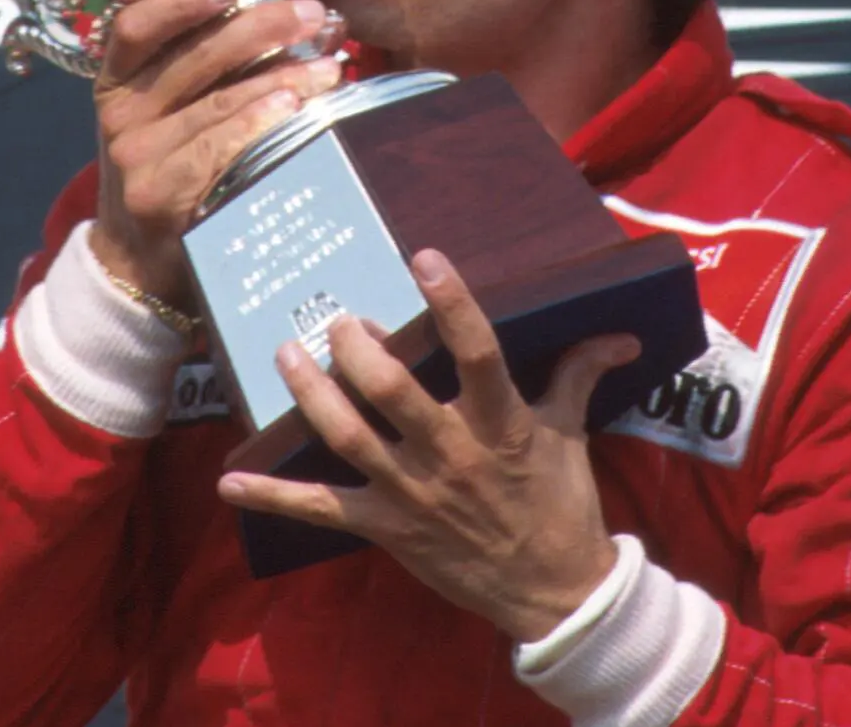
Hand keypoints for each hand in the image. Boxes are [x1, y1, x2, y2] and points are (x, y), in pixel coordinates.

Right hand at [89, 0, 343, 311]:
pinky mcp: (162, 196)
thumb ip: (197, 67)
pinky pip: (219, 149)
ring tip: (331, 63)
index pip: (135, 25)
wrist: (138, 263)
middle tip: (314, 13)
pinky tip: (298, 109)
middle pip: (192, 56)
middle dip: (261, 26)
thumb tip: (277, 9)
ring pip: (217, 102)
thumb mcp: (162, 114)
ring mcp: (137, 158)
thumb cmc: (168, 170)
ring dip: (282, 76)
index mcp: (115, 83)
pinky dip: (260, 123)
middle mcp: (120, 116)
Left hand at [217, 249, 641, 642]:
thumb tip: (620, 333)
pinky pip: (321, 509)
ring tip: (286, 356)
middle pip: (392, 391)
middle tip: (339, 321)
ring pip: (349, 436)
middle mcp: (451, 452)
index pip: (477, 350)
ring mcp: (413, 492)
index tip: (423, 257)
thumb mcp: (570, 434)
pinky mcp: (388, 528)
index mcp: (500, 421)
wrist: (555, 593)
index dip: (451, 303)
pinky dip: (273, 495)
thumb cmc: (561, 505)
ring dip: (311, 394)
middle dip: (356, 349)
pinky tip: (229, 481)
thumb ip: (579, 374)